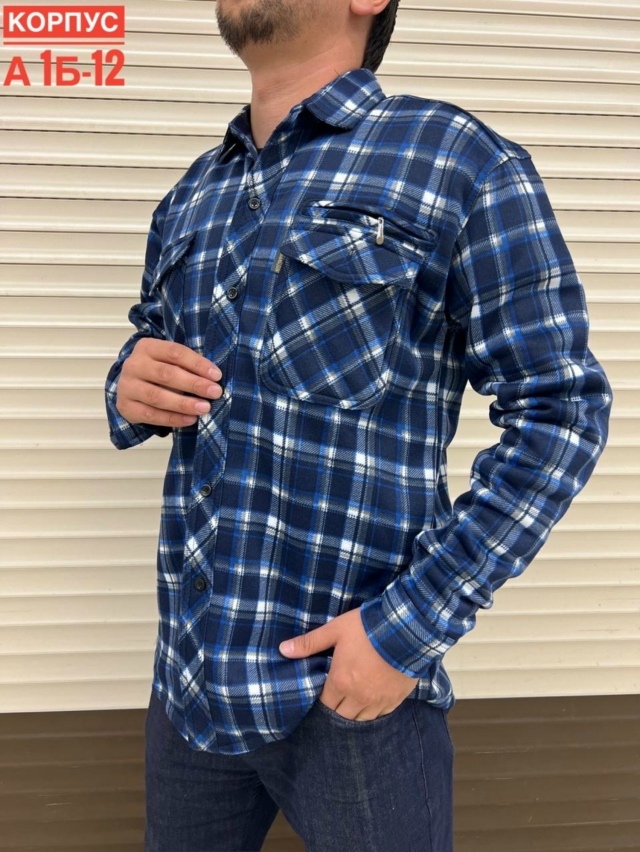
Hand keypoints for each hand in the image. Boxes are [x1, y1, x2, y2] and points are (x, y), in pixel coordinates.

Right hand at [116, 338, 222, 428]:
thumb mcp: (170, 362)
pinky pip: (151, 415)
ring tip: (204, 408)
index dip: (197, 364)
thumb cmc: (158, 371)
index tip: (217, 375)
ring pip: (157, 396)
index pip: (175, 352)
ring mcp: (127, 386)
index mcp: (147, 347)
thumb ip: (186, 366)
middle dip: (194, 384)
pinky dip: (173, 419)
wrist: (131, 386)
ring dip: (184, 404)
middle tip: (214, 392)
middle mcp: (133, 365)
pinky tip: (190, 419)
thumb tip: (213, 379)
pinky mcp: (126, 407)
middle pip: (166, 374)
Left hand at [279, 607, 416, 720]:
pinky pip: (381, 715)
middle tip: (337, 699)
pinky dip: (375, 711)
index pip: (325, 704)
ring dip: (355, 714)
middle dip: (337, 709)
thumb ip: (309, 642)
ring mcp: (379, 701)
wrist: (406, 630)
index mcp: (340, 683)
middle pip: (342, 716)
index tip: (324, 693)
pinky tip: (373, 703)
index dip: (323, 700)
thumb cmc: (367, 628)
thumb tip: (282, 650)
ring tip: (353, 704)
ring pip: (362, 719)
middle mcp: (358, 698)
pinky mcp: (396, 699)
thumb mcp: (335, 630)